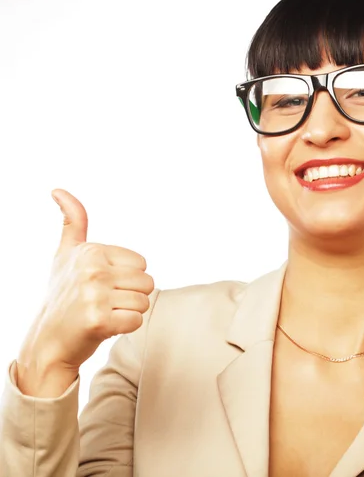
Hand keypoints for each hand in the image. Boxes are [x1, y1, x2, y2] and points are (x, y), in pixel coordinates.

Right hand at [18, 189, 153, 373]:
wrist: (48, 340)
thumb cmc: (63, 295)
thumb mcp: (65, 254)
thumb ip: (73, 222)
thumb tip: (58, 190)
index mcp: (91, 251)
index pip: (142, 263)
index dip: (127, 278)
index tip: (102, 285)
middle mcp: (92, 270)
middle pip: (147, 282)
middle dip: (131, 296)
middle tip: (104, 302)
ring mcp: (94, 296)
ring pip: (144, 302)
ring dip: (129, 312)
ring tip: (104, 313)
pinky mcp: (98, 321)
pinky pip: (137, 321)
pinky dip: (125, 328)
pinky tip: (104, 327)